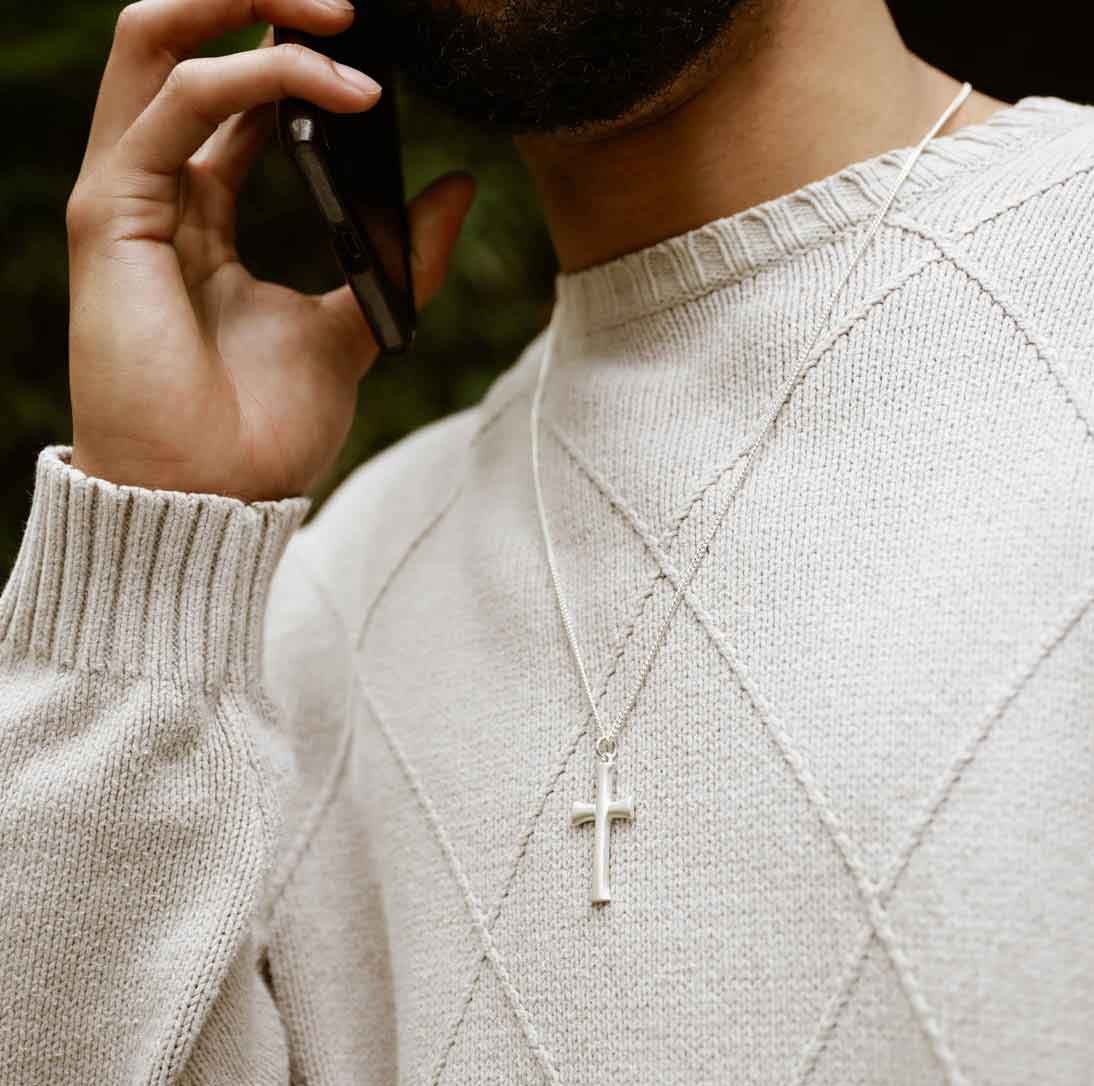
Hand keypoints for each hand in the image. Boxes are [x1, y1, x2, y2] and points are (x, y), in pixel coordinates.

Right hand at [66, 0, 475, 500]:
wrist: (214, 502)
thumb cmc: (263, 433)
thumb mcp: (354, 325)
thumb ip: (403, 257)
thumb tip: (457, 185)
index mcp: (202, 216)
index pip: (234, 94)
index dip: (293, 48)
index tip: (369, 38)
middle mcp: (157, 191)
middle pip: (185, 42)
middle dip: (261, 0)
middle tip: (352, 2)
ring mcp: (125, 195)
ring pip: (159, 39)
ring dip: (250, 5)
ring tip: (343, 12)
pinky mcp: (111, 213)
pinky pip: (176, 104)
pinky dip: (257, 80)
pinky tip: (331, 86)